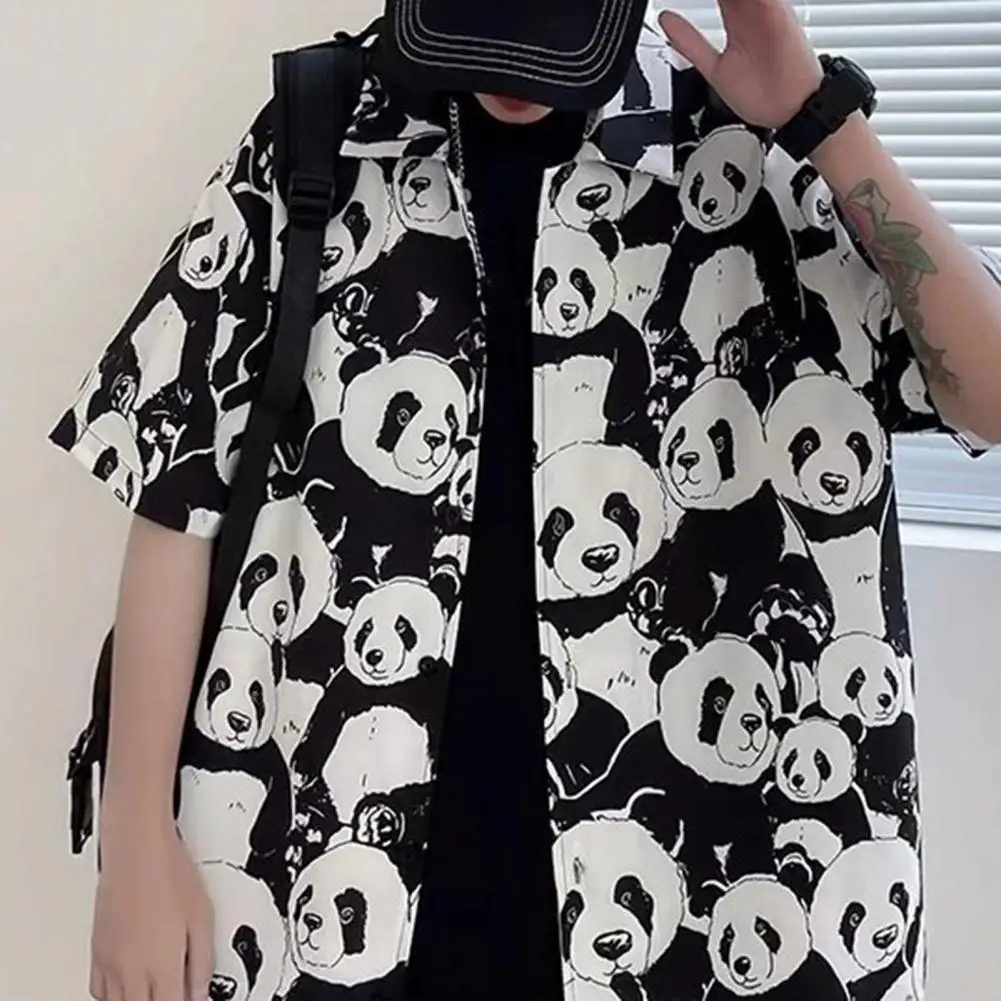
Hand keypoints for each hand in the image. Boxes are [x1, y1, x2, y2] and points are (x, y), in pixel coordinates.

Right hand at [91, 823, 213, 1000]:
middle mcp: (131, 970)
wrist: (137, 849)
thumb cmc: (169, 874)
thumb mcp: (203, 917)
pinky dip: (114, 995)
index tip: (192, 997)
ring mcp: (109, 962)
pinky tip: (128, 986)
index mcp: (161, 965)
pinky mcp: (96, 950)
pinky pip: (98, 990)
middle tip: (175, 990)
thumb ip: (203, 961)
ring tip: (155, 990)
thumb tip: (202, 988)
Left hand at [659, 0, 823, 129]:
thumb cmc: (760, 94)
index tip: (672, 0)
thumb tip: (665, 20)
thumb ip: (689, 42)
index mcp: (737, 19)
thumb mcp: (713, 67)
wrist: (789, 111)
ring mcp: (766, 7)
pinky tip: (732, 3)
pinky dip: (751, 0)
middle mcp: (752, 9)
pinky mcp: (778, 10)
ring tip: (719, 1)